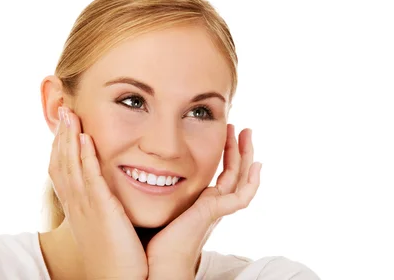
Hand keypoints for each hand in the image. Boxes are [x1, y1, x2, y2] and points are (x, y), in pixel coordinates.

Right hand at [49, 106, 147, 279]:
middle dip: (61, 135)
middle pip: (61, 162)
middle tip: (63, 110)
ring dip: (69, 138)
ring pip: (71, 165)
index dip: (60, 146)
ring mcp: (85, 206)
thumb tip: (106, 195)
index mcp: (76, 207)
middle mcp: (75, 204)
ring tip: (70, 114)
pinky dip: (85, 156)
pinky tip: (85, 138)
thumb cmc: (117, 256)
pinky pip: (90, 177)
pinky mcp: (100, 209)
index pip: (62, 170)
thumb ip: (103, 206)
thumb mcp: (104, 225)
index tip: (64, 126)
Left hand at [145, 124, 261, 278]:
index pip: (218, 174)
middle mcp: (210, 205)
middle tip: (239, 128)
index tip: (224, 133)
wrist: (153, 265)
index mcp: (198, 204)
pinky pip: (240, 196)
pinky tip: (258, 166)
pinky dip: (251, 182)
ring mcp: (214, 209)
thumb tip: (135, 167)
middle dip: (238, 149)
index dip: (224, 154)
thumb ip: (151, 189)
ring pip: (238, 178)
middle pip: (232, 173)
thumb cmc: (148, 239)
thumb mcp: (153, 204)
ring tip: (246, 133)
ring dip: (245, 155)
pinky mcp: (213, 212)